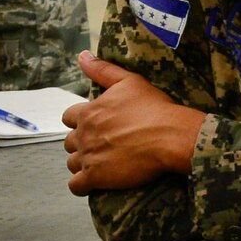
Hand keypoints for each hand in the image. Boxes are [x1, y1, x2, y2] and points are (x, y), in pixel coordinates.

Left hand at [61, 51, 205, 194]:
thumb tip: (81, 55)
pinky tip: (96, 182)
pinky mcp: (95, 177)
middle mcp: (83, 134)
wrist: (171, 136)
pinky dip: (82, 185)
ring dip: (83, 163)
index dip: (81, 122)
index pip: (69, 118)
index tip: (97, 125)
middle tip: (104, 145)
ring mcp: (88, 157)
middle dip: (83, 143)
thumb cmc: (154, 108)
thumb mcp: (130, 81)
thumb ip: (102, 69)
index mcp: (89, 112)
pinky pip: (76, 186)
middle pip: (70, 142)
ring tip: (103, 163)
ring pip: (72, 163)